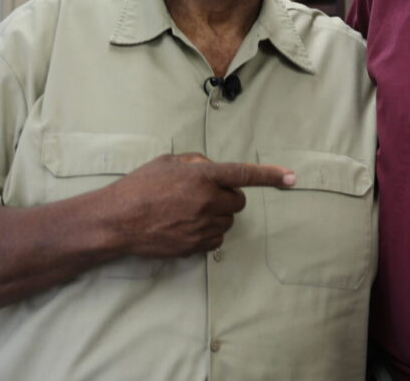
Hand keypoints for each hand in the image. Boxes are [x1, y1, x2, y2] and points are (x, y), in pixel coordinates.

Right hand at [105, 153, 294, 257]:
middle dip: (227, 197)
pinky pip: (216, 240)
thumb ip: (197, 163)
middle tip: (204, 195)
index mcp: (202, 176)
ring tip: (188, 212)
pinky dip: (208, 234)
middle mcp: (207, 201)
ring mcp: (202, 226)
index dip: (271, 175)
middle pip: (239, 202)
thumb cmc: (139, 187)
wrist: (117, 221)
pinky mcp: (195, 246)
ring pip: (228, 222)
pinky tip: (187, 227)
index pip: (244, 174)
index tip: (292, 178)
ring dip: (217, 216)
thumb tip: (213, 169)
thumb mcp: (168, 162)